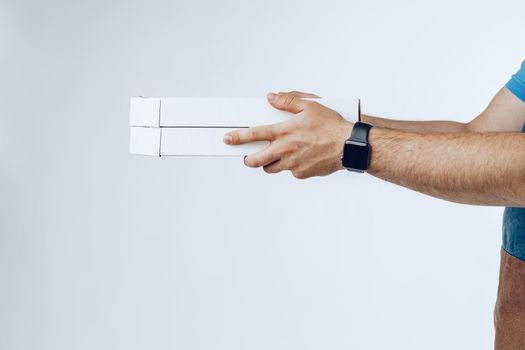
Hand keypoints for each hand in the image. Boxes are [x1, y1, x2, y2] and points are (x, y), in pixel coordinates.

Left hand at [223, 91, 353, 178]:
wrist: (349, 146)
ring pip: (271, 168)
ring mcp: (292, 165)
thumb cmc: (331, 125)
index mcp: (285, 132)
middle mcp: (285, 150)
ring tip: (277, 155)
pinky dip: (291, 166)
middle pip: (256, 161)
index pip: (254, 135)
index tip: (227, 139)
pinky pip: (290, 171)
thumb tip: (272, 97)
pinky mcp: (301, 174)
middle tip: (248, 156)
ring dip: (270, 163)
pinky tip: (302, 157)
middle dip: (248, 159)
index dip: (238, 137)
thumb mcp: (310, 106)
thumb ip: (288, 101)